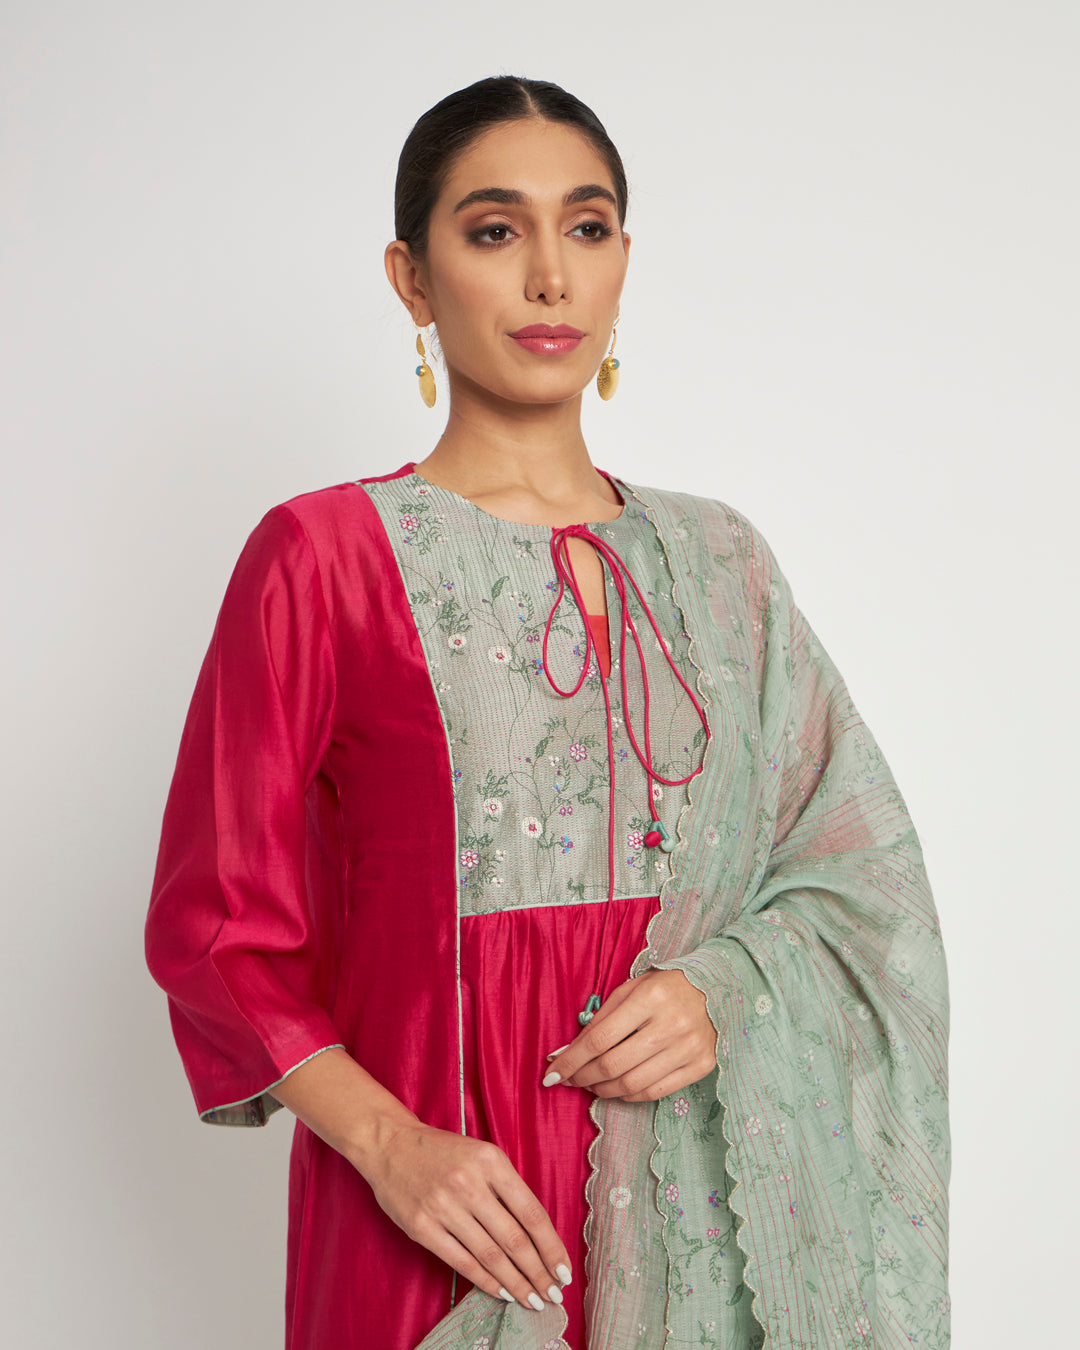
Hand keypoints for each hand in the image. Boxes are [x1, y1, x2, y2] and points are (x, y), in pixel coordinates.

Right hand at [362, 1122, 571, 1311]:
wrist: (391, 1145)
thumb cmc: (443, 1152)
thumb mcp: (482, 1155)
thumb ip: (507, 1188)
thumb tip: (537, 1234)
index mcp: (491, 1161)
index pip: (532, 1213)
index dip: (551, 1247)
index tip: (564, 1270)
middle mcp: (469, 1184)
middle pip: (514, 1239)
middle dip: (538, 1273)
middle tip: (553, 1294)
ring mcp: (444, 1207)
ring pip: (490, 1256)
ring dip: (516, 1283)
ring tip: (533, 1300)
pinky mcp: (422, 1227)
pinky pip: (462, 1262)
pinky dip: (486, 1281)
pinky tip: (502, 1292)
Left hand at [543, 969, 716, 1102]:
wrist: (716, 989)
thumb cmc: (664, 988)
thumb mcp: (630, 990)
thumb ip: (600, 1019)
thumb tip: (567, 1052)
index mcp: (649, 998)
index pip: (599, 1038)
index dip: (571, 1059)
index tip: (551, 1073)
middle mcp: (670, 1025)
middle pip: (613, 1065)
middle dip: (583, 1077)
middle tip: (569, 1079)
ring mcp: (688, 1048)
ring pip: (632, 1084)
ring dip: (603, 1090)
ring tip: (591, 1084)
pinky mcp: (701, 1066)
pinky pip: (655, 1092)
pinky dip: (629, 1096)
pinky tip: (616, 1089)